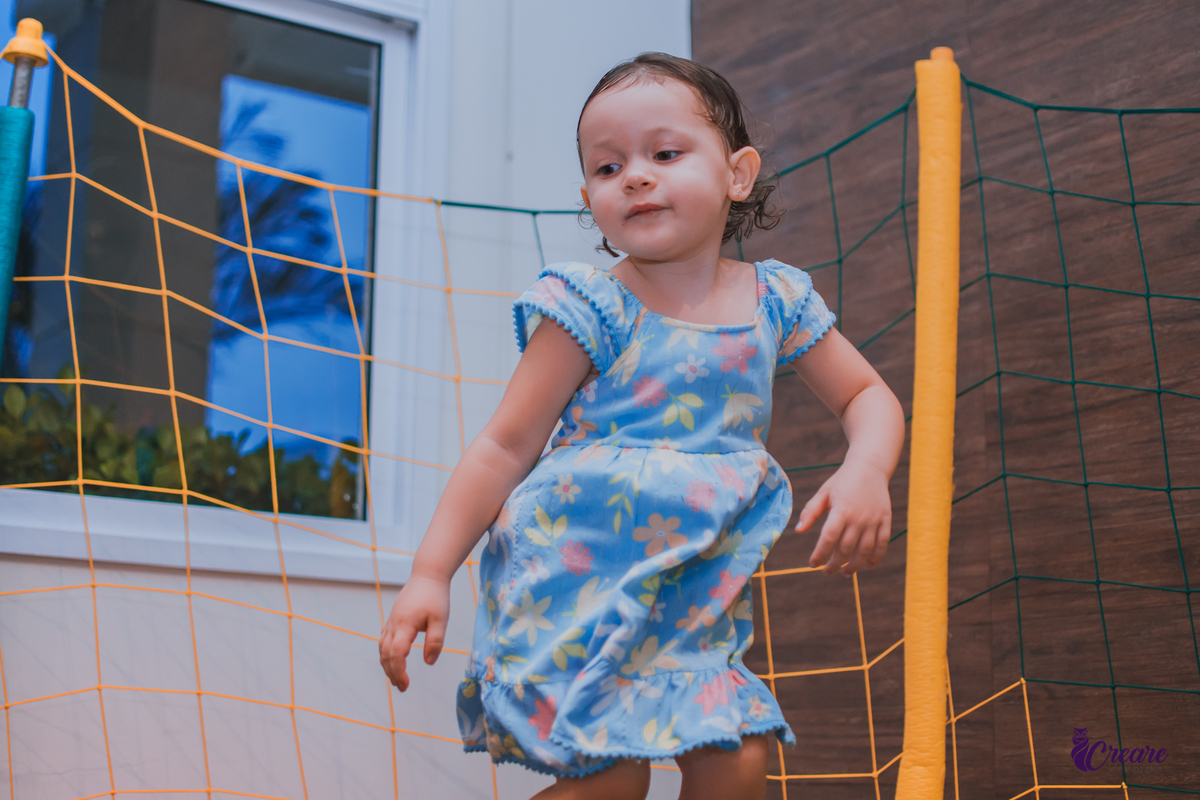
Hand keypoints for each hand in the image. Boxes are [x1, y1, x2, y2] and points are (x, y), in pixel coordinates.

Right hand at [379, 573, 450, 690]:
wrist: (427, 574)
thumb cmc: (436, 596)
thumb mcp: (441, 619)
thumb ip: (435, 641)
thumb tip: (429, 662)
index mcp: (405, 625)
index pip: (396, 654)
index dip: (398, 671)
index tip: (406, 684)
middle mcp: (394, 624)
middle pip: (385, 654)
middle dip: (391, 673)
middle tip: (402, 688)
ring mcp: (391, 621)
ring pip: (382, 648)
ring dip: (387, 665)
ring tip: (397, 679)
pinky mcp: (393, 618)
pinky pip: (384, 640)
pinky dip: (386, 654)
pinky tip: (394, 660)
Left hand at [795, 459, 891, 576]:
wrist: (869, 468)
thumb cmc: (842, 482)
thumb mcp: (823, 493)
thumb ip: (811, 511)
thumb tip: (798, 530)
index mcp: (841, 510)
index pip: (828, 538)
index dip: (820, 554)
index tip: (813, 564)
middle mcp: (858, 518)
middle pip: (846, 548)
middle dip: (835, 564)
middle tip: (827, 572)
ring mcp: (874, 521)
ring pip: (865, 550)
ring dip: (855, 565)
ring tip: (845, 573)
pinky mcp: (885, 520)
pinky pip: (882, 544)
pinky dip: (876, 557)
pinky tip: (867, 566)